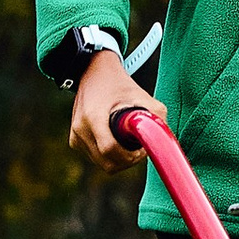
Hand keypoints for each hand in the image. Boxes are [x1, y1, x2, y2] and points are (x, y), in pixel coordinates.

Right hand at [69, 48, 163, 170]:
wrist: (92, 73)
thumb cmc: (118, 85)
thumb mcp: (141, 95)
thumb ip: (155, 115)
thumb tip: (164, 139)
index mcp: (93, 117)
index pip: (111, 150)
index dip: (131, 156)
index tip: (142, 149)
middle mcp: (81, 129)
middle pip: (108, 163)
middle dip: (128, 160)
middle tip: (140, 148)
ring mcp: (75, 137)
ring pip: (104, 165)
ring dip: (120, 160)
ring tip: (129, 141)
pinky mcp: (74, 142)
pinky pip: (98, 160)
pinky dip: (110, 156)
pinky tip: (117, 140)